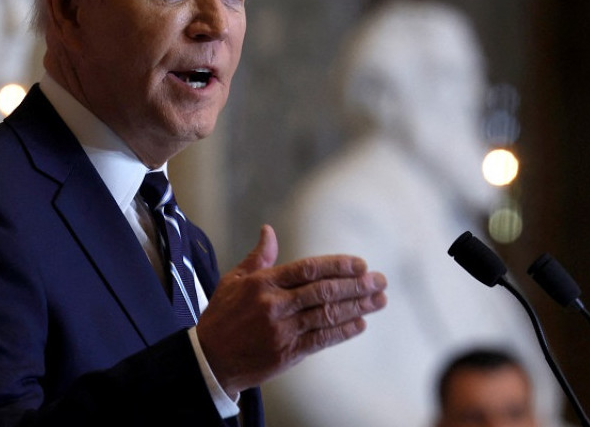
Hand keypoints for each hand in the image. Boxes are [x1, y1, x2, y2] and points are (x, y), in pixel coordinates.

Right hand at [195, 224, 386, 395]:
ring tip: (379, 300)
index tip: (360, 264)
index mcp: (262, 283)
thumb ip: (258, 257)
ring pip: (327, 315)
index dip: (337, 265)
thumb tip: (268, 230)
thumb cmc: (222, 316)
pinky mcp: (287, 353)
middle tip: (380, 280)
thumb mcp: (234, 281)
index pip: (307, 268)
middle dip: (356, 286)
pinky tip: (360, 323)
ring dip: (357, 307)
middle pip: (324, 291)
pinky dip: (343, 331)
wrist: (210, 359)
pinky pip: (321, 339)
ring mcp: (282, 330)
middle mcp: (274, 305)